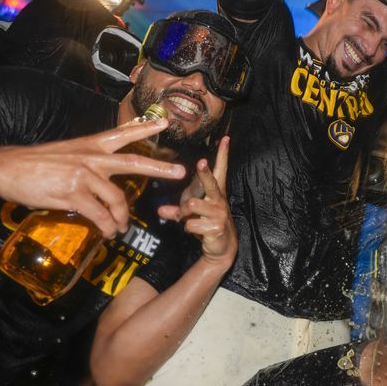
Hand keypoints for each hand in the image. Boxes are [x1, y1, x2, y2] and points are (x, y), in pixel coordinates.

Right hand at [0, 119, 184, 236]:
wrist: (7, 168)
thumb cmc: (36, 163)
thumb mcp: (67, 153)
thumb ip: (89, 163)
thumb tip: (104, 182)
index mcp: (91, 145)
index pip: (123, 134)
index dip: (145, 128)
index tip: (165, 121)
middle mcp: (91, 157)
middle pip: (133, 163)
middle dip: (159, 168)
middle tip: (180, 172)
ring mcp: (83, 175)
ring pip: (117, 199)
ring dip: (122, 218)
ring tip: (121, 228)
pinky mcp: (72, 193)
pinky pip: (99, 215)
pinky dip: (107, 226)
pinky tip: (108, 231)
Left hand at [158, 136, 236, 267]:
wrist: (222, 246)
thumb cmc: (207, 223)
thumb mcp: (192, 213)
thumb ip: (177, 210)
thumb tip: (160, 209)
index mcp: (215, 192)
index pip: (221, 169)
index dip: (223, 154)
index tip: (225, 139)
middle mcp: (219, 199)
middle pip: (210, 182)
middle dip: (205, 173)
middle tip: (201, 163)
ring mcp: (219, 212)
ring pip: (192, 206)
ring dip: (184, 214)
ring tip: (188, 219)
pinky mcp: (216, 226)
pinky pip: (191, 223)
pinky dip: (188, 228)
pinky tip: (196, 231)